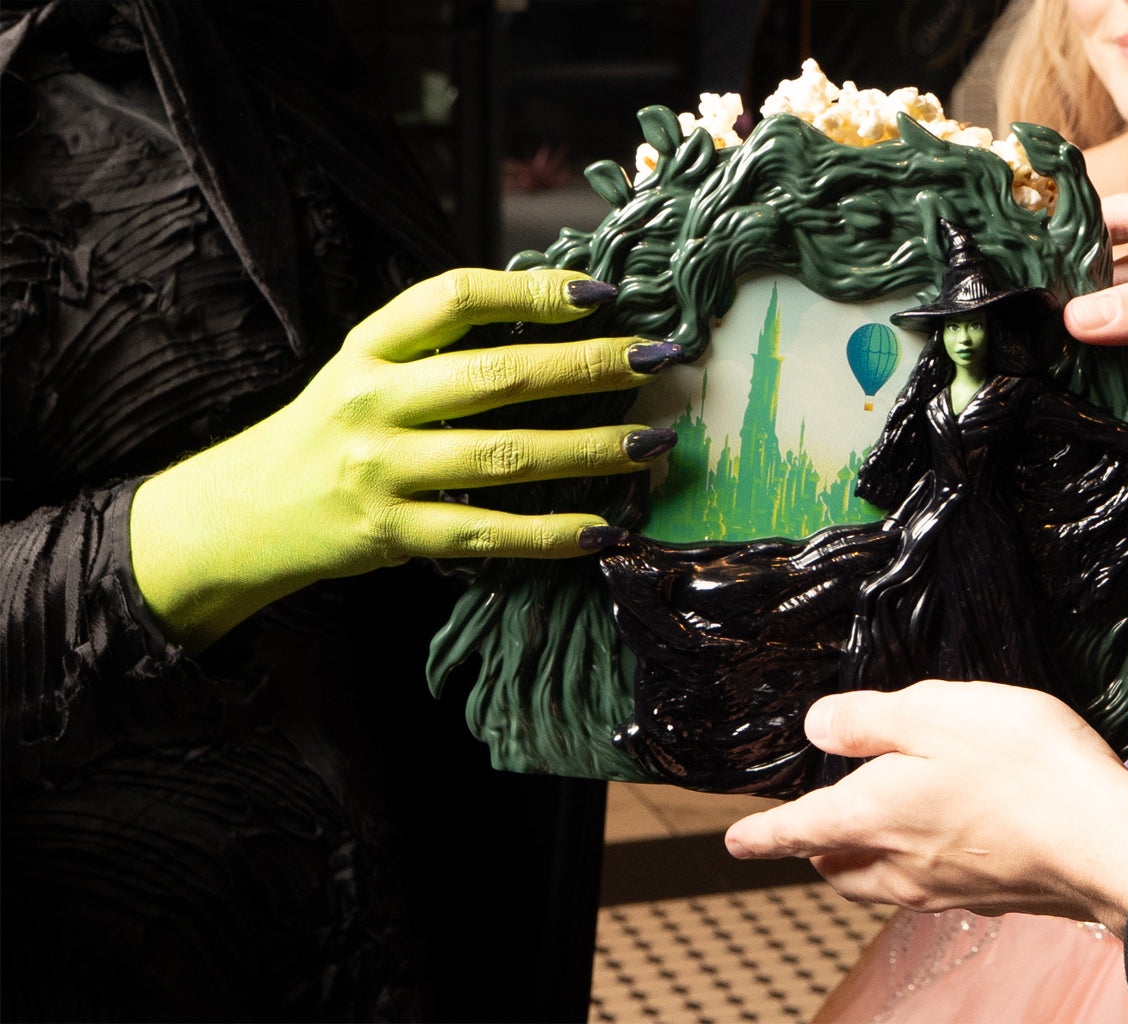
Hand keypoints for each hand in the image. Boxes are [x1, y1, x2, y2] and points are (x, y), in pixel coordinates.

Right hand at [131, 268, 678, 649]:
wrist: (247, 514)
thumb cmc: (333, 430)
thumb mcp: (366, 368)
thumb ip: (439, 346)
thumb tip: (556, 315)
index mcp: (369, 348)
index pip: (453, 299)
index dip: (530, 291)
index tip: (601, 292)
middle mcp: (373, 402)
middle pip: (495, 377)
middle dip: (587, 366)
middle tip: (657, 360)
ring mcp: (382, 471)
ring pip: (504, 458)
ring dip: (588, 449)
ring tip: (654, 443)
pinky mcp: (394, 534)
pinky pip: (488, 534)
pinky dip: (551, 535)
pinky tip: (605, 529)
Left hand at [723, 680, 1127, 935]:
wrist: (1108, 843)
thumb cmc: (1025, 769)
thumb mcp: (933, 713)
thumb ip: (867, 721)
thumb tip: (818, 728)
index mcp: (872, 818)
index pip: (796, 830)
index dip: (761, 833)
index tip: (736, 840)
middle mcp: (899, 864)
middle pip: (836, 864)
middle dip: (814, 846)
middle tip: (808, 828)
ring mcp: (944, 887)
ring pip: (879, 880)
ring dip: (862, 859)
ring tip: (868, 832)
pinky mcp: (987, 895)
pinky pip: (927, 884)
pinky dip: (913, 864)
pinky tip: (942, 838)